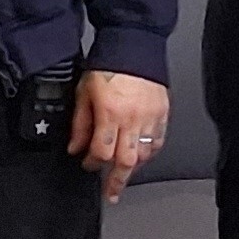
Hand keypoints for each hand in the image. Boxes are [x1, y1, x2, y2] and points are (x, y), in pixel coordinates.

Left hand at [69, 72, 172, 201]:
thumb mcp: (84, 92)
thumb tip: (75, 147)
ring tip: (123, 175)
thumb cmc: (108, 65)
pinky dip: (149, 153)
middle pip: (126, 161)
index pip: (101, 151)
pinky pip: (158, 142)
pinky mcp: (163, 114)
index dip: (92, 163)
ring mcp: (150, 117)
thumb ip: (80, 123)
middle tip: (111, 194)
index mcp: (110, 112)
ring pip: (144, 155)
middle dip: (117, 181)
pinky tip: (141, 156)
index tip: (87, 164)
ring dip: (132, 168)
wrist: (134, 45)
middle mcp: (132, 118)